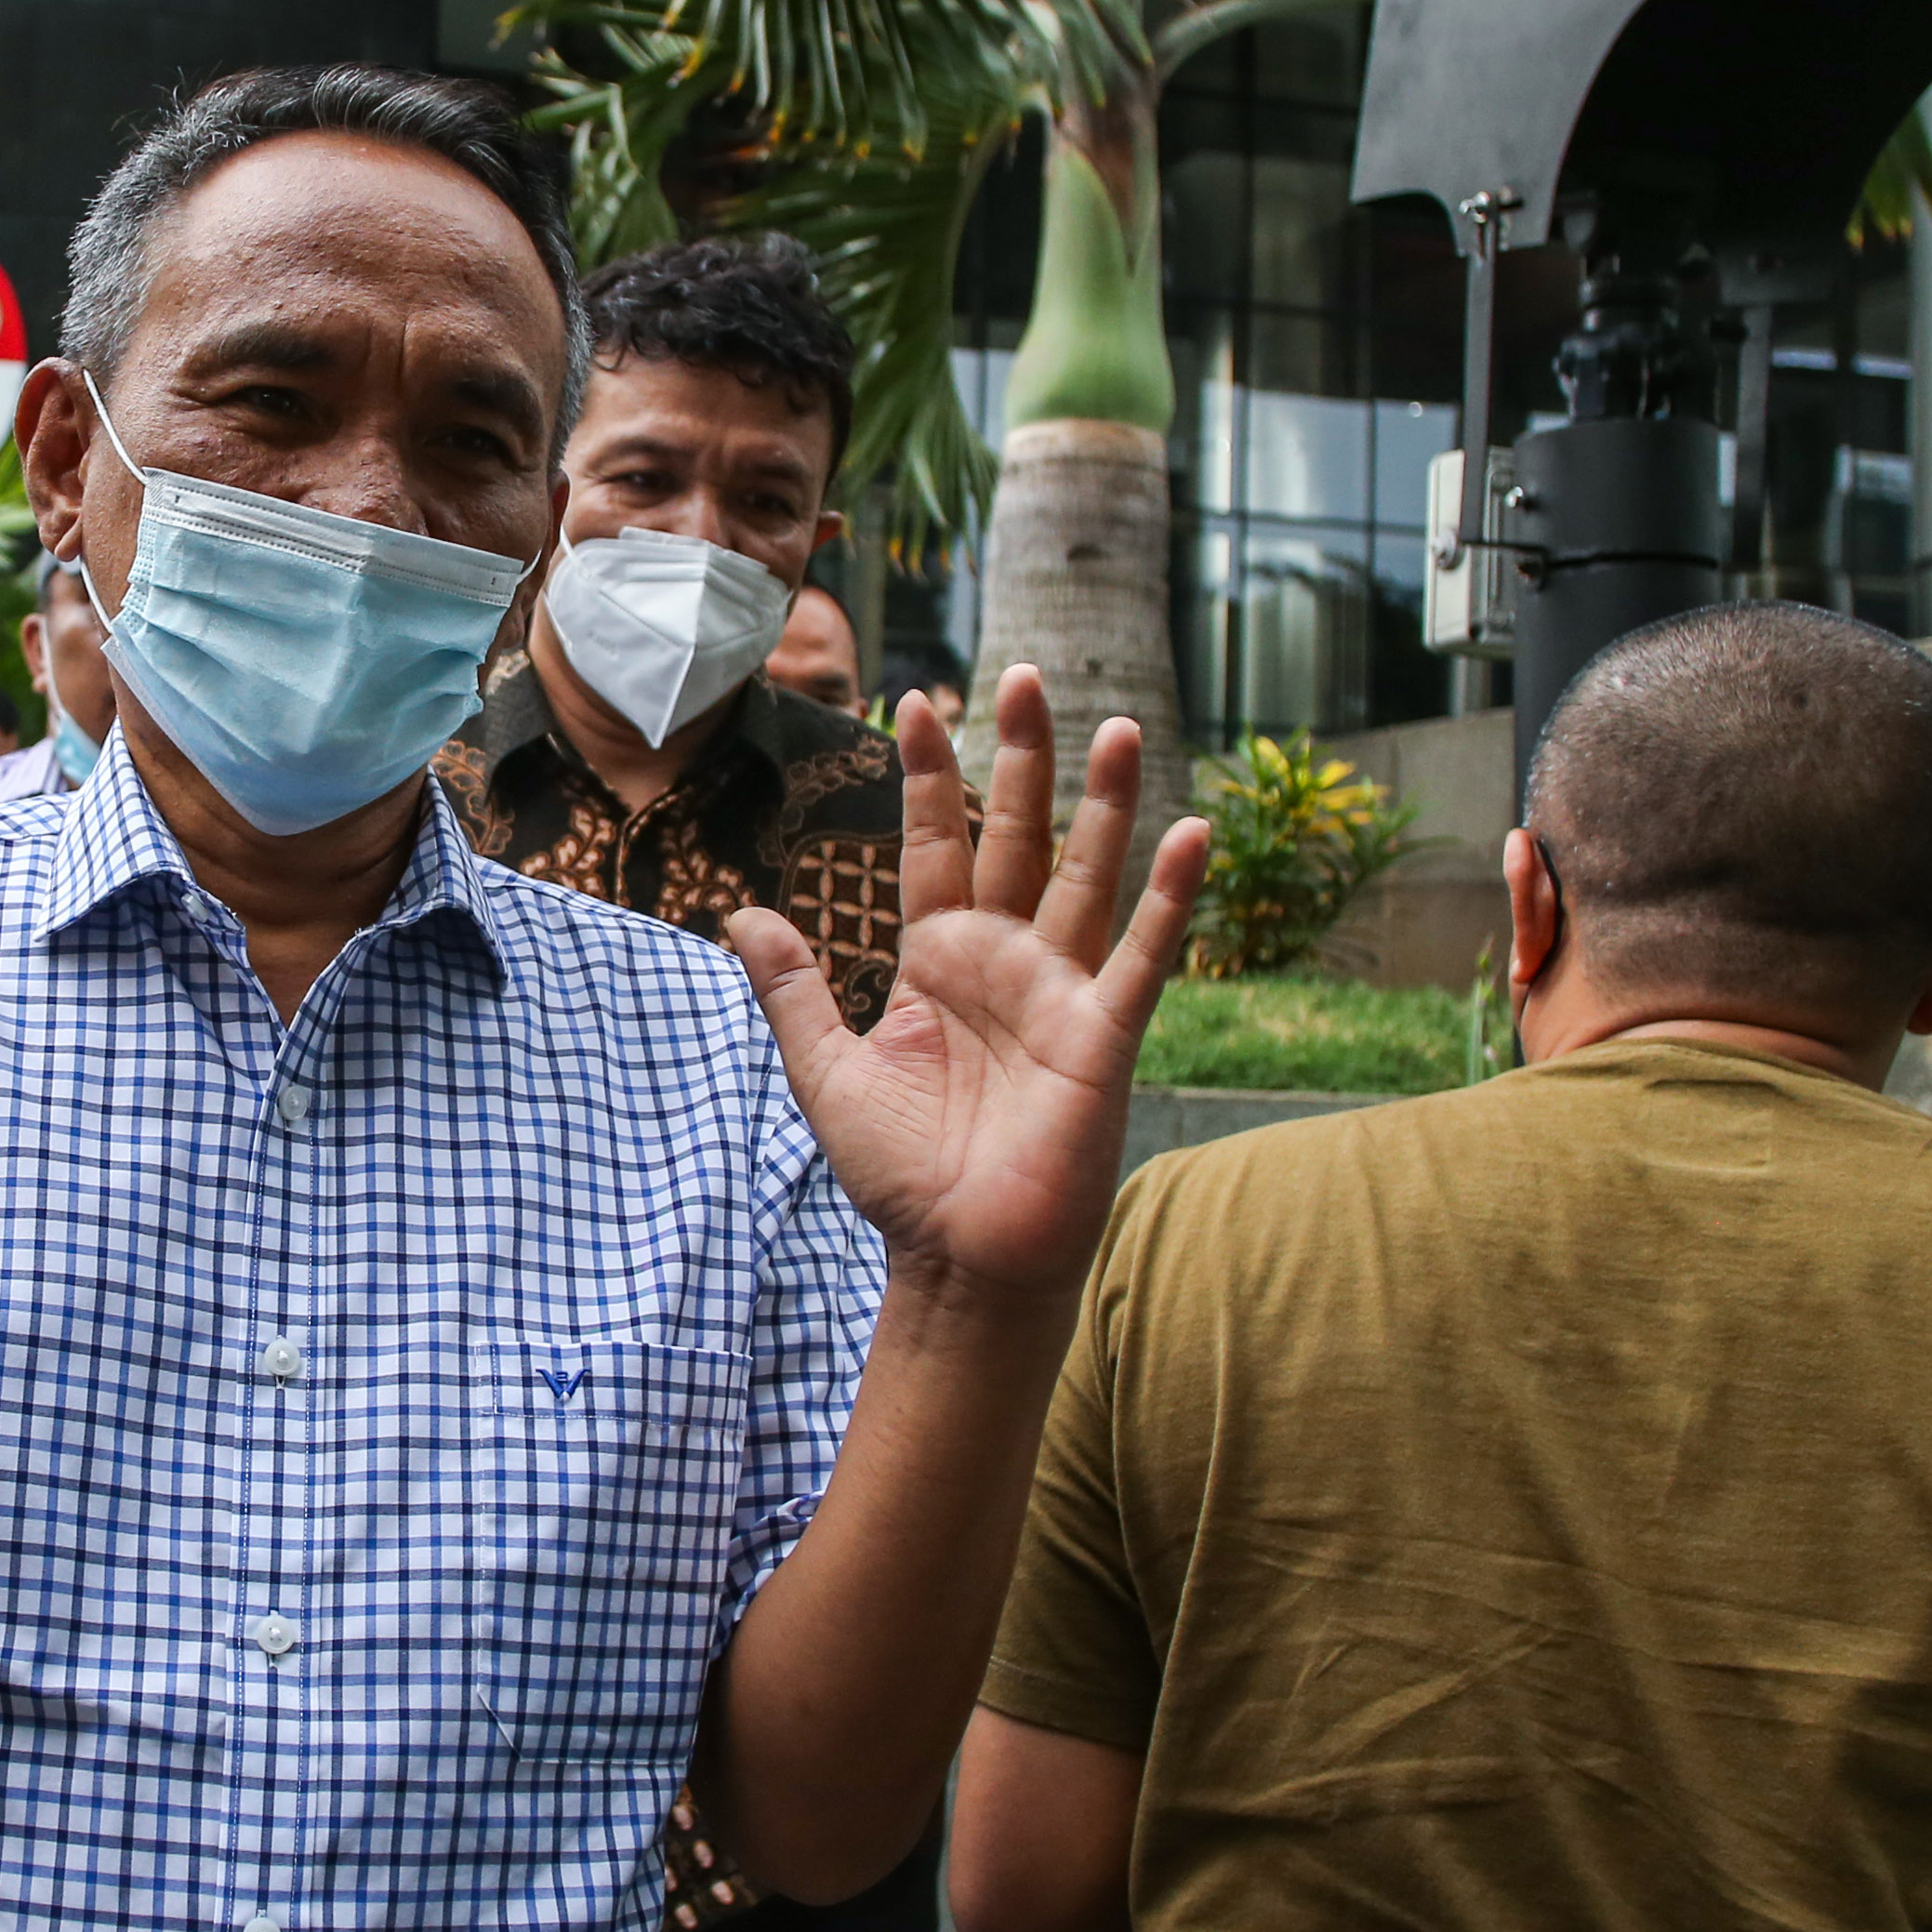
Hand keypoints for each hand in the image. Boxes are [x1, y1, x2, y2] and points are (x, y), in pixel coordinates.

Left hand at [726, 664, 1205, 1304]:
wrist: (958, 1257)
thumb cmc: (900, 1172)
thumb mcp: (824, 1070)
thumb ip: (791, 989)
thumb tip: (739, 914)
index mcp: (937, 962)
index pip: (936, 845)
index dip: (931, 777)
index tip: (916, 701)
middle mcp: (1004, 961)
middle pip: (1017, 837)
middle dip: (1022, 759)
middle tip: (1025, 673)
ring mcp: (1060, 992)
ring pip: (1087, 877)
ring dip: (1108, 803)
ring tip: (1120, 725)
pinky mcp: (1104, 1034)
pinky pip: (1144, 954)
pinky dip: (1170, 896)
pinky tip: (1193, 832)